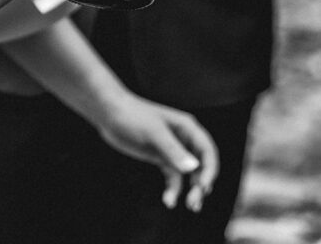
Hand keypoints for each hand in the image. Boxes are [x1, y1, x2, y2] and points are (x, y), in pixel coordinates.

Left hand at [99, 93, 218, 211]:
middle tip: (194, 203)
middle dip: (201, 183)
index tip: (204, 187)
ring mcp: (171, 149)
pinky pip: (172, 176)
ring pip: (188, 173)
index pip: (207, 150)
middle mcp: (183, 138)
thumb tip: (194, 167)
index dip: (210, 169)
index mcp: (187, 127)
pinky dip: (173, 188)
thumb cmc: (133, 116)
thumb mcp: (153, 132)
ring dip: (190, 189)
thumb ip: (173, 150)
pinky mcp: (160, 157)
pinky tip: (169, 200)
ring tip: (190, 206)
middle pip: (201, 164)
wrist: (110, 114)